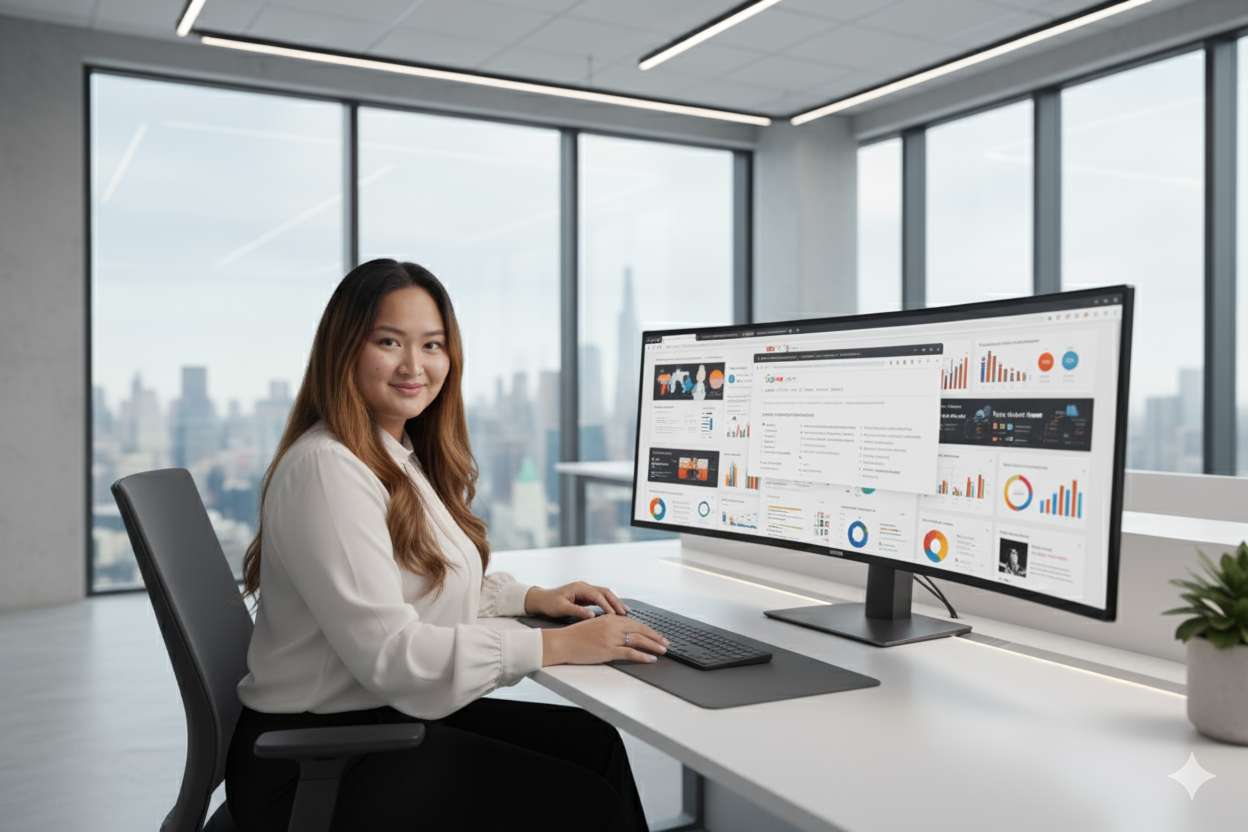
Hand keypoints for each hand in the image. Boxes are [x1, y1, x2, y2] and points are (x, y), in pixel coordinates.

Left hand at [524, 581, 628, 619]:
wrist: (541, 599)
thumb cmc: (549, 603)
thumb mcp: (562, 608)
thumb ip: (577, 611)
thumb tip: (592, 615)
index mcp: (579, 587)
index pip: (597, 595)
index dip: (607, 605)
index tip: (614, 615)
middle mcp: (584, 587)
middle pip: (605, 592)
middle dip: (616, 602)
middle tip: (625, 613)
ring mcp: (585, 590)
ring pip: (604, 594)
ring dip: (614, 602)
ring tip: (624, 611)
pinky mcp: (585, 596)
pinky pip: (600, 599)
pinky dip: (608, 604)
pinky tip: (614, 611)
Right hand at [542, 614, 668, 666]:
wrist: (561, 642)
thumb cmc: (574, 636)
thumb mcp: (594, 625)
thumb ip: (608, 627)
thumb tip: (621, 633)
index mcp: (609, 618)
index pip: (634, 622)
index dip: (648, 629)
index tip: (656, 634)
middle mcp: (612, 625)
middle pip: (640, 629)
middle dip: (655, 636)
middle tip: (665, 642)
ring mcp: (611, 638)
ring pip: (638, 640)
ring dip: (653, 645)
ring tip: (663, 650)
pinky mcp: (608, 650)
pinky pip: (630, 653)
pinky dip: (643, 656)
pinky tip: (651, 659)